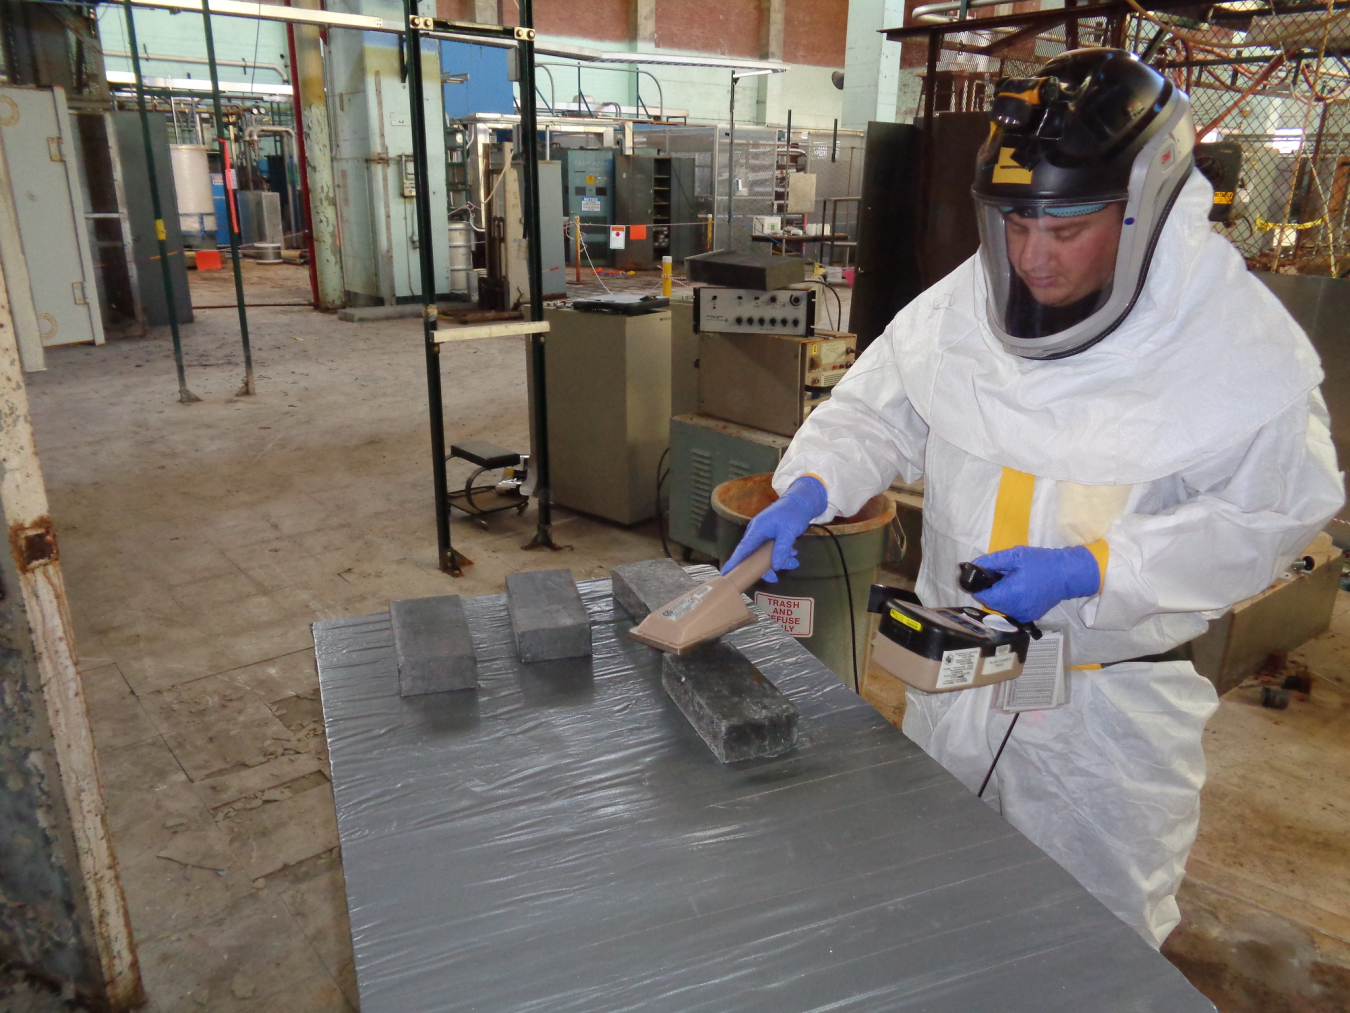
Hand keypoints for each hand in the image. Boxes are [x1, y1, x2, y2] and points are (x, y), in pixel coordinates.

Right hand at [720, 476, 827, 583]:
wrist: (801, 501)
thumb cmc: (792, 513)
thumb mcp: (788, 532)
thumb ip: (781, 549)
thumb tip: (775, 567)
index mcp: (756, 530)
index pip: (742, 549)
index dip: (734, 562)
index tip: (725, 573)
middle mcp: (756, 533)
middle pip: (754, 556)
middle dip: (765, 568)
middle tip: (774, 578)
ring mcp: (763, 535)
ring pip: (765, 555)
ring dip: (778, 560)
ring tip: (793, 561)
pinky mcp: (770, 536)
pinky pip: (772, 550)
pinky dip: (781, 555)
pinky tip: (792, 554)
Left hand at [969, 544, 1100, 622]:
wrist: (1067, 575)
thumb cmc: (1041, 563)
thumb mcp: (1015, 555)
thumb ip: (991, 561)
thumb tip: (973, 565)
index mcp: (1009, 594)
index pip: (981, 596)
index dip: (978, 585)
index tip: (983, 575)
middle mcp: (1014, 609)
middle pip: (990, 602)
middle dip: (991, 589)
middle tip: (1000, 575)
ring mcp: (1022, 615)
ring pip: (1000, 607)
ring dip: (1001, 596)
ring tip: (1011, 581)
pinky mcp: (1029, 617)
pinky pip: (1012, 610)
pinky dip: (1011, 601)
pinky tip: (1020, 590)